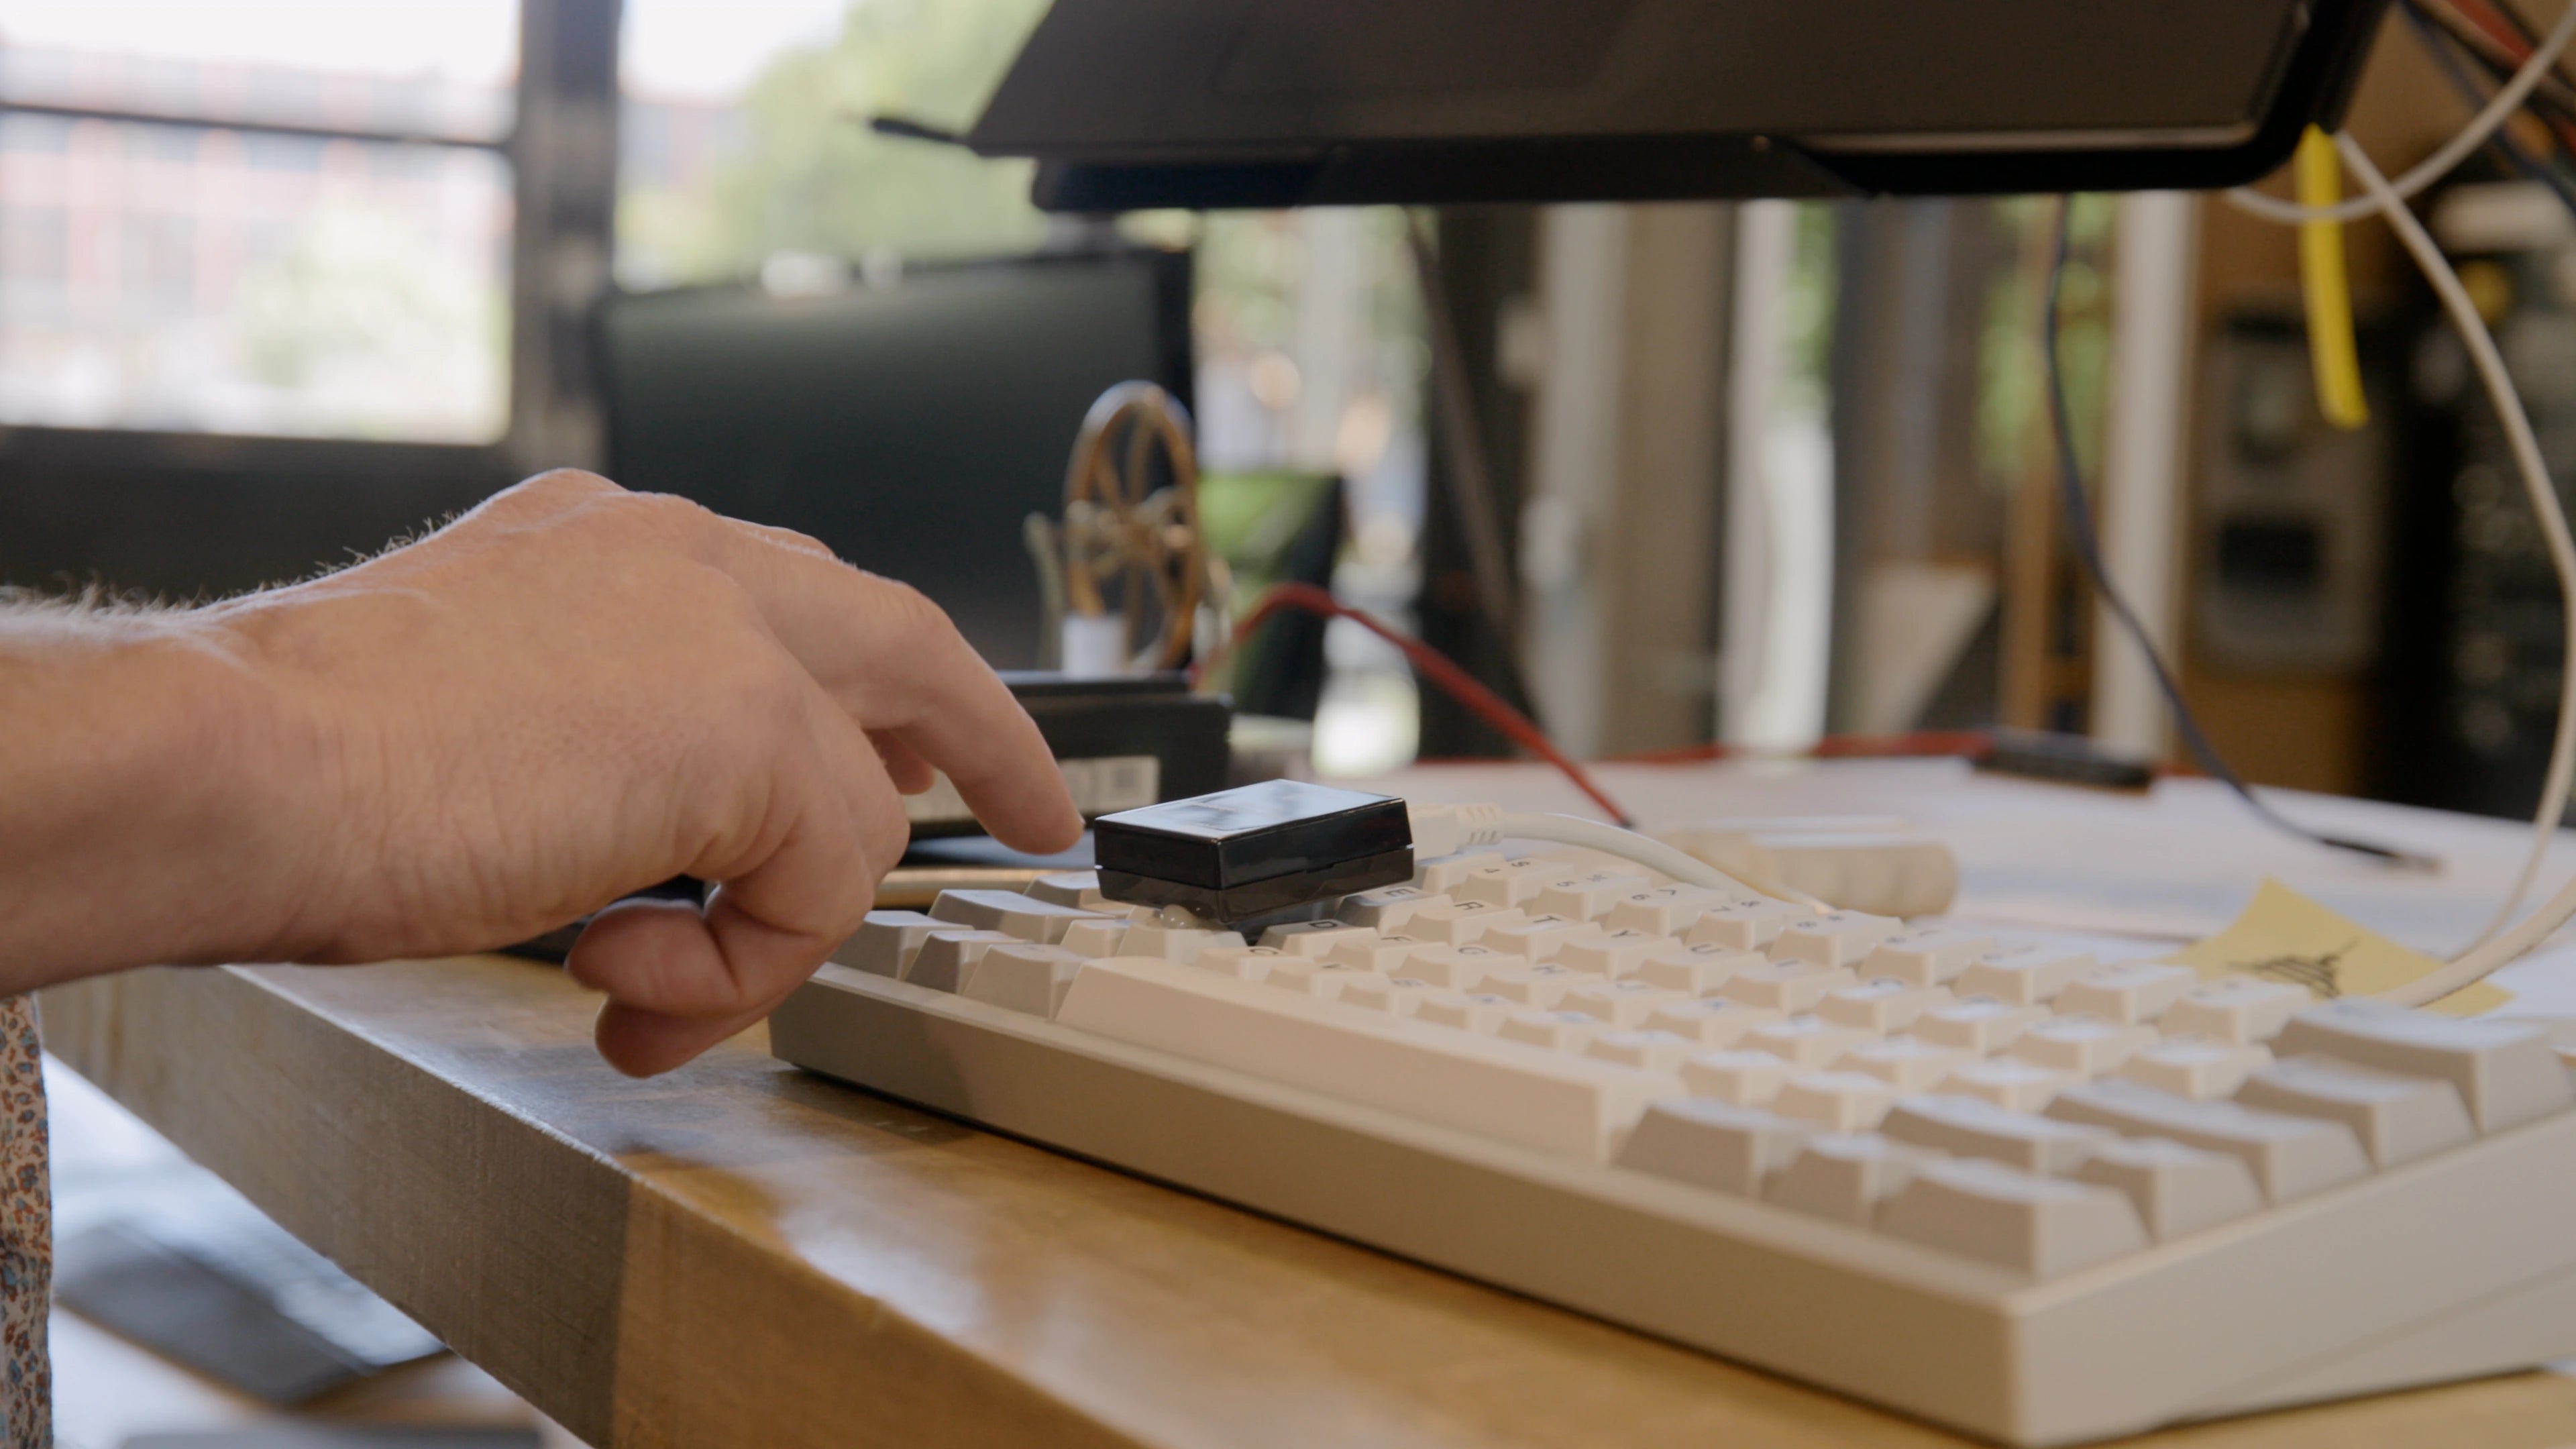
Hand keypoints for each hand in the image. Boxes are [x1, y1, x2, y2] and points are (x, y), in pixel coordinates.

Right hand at [213, 471, 1080, 1073]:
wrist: (239, 760)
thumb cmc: (311, 762)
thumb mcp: (497, 724)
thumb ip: (613, 750)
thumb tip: (670, 859)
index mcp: (616, 545)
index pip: (806, 600)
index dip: (892, 680)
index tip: (939, 745)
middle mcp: (688, 559)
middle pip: (906, 644)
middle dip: (985, 740)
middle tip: (1038, 816)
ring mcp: (731, 631)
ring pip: (857, 806)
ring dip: (768, 932)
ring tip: (639, 983)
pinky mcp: (755, 724)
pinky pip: (826, 881)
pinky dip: (743, 966)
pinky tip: (619, 976)